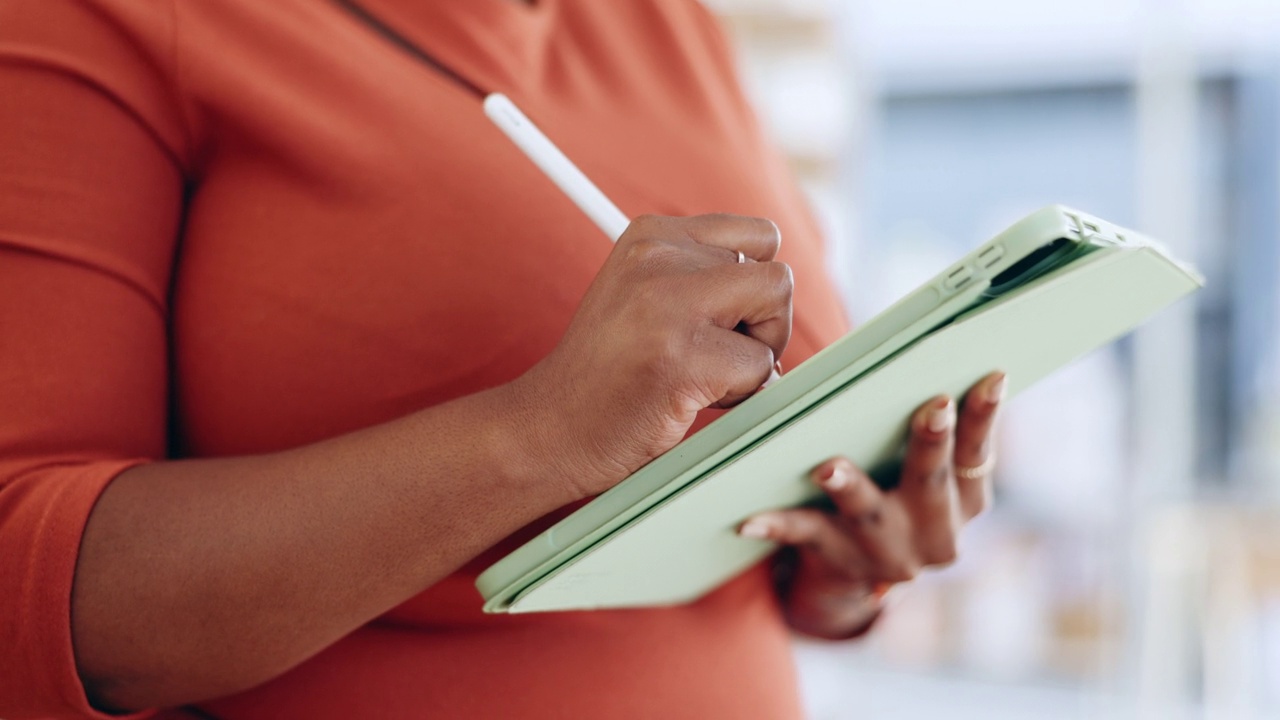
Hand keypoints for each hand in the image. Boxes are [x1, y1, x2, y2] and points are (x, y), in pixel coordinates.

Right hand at [512, 214, 792, 498]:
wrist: (550, 428)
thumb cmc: (609, 373)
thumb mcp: (644, 295)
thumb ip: (702, 276)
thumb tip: (782, 291)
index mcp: (651, 235)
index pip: (759, 236)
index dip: (755, 287)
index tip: (719, 321)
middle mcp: (658, 256)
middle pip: (775, 276)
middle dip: (764, 325)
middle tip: (714, 357)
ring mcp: (669, 304)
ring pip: (775, 310)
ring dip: (756, 356)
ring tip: (699, 375)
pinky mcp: (683, 357)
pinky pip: (762, 368)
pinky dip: (741, 395)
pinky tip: (688, 399)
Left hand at [741, 372, 1005, 638]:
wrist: (856, 569)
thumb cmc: (893, 488)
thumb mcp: (924, 471)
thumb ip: (932, 431)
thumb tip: (925, 357)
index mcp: (965, 500)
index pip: (979, 453)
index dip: (986, 416)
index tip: (992, 376)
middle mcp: (936, 533)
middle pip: (932, 483)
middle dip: (932, 445)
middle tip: (933, 408)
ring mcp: (889, 553)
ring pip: (868, 512)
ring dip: (849, 486)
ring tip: (827, 466)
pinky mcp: (841, 560)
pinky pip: (804, 536)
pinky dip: (776, 525)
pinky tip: (748, 519)